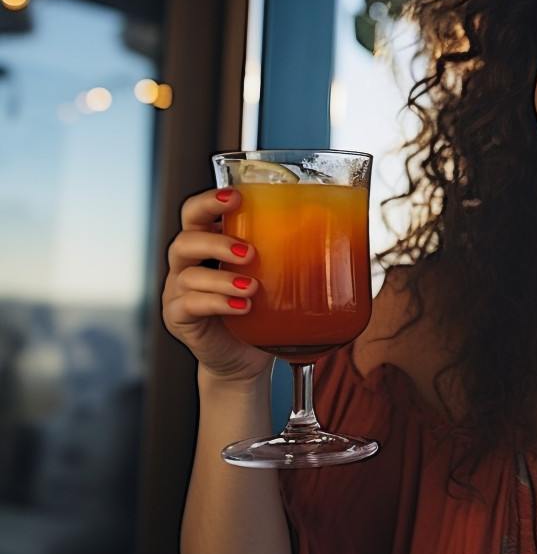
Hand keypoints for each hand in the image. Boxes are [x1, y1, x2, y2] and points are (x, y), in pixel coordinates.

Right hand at [163, 188, 273, 381]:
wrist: (246, 356)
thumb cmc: (261, 309)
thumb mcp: (274, 276)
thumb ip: (288, 253)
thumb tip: (340, 229)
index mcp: (207, 245)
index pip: (196, 214)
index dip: (209, 202)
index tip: (236, 197)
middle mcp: (188, 265)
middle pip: (184, 240)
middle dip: (216, 242)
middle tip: (249, 252)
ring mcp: (179, 292)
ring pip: (188, 276)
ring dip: (222, 279)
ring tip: (253, 287)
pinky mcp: (180, 319)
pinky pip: (190, 306)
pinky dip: (218, 303)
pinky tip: (243, 307)